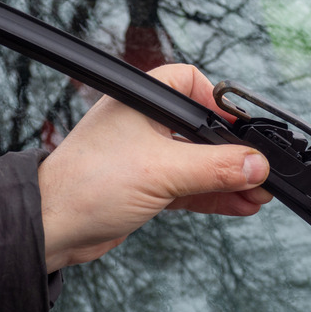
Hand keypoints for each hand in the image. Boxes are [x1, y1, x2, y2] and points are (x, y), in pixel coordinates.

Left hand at [39, 64, 272, 272]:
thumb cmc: (84, 185)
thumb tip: (255, 165)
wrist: (51, 228)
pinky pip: (190, 187)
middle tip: (259, 168)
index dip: (218, 103)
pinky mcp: (147, 186)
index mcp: (141, 102)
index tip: (242, 128)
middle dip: (231, 151)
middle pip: (200, 129)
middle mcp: (144, 125)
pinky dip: (214, 195)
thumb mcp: (161, 171)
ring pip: (198, 163)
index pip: (190, 83)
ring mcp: (146, 157)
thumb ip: (214, 167)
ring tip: (259, 193)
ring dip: (228, 178)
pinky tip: (239, 204)